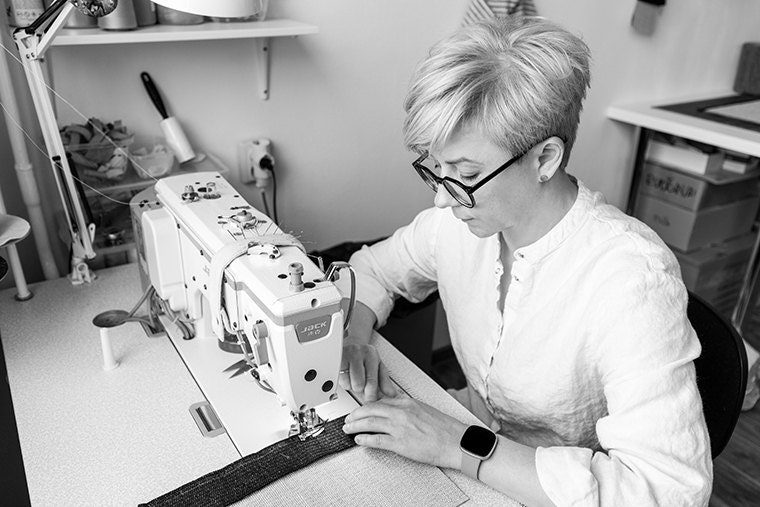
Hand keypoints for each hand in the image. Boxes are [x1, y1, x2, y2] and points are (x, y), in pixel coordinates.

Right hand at [340, 342, 397, 401]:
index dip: (371, 395)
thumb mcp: (377, 366)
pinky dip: (343, 382)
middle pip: (359, 384)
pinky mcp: (336, 360)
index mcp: (371, 354)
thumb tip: (391, 394)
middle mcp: (359, 352)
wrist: (350, 344)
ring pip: (349, 384)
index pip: (372, 381)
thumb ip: (384, 381)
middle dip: (360, 390)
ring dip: (351, 385)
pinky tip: (346, 375)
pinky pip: (339, 380)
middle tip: (361, 385)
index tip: (370, 400)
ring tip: (353, 377)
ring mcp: (346, 355)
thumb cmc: (364, 357)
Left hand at [342, 397, 466, 469]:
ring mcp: (400, 428)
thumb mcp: (424, 409)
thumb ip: (408, 407)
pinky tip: (358, 440)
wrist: (457, 442)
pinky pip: (377, 440)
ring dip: (355, 425)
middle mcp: (402, 412)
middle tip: (348, 418)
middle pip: (370, 409)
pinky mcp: (400, 443)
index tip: (359, 409)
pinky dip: (364, 439)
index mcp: (408, 403)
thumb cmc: (445, 429)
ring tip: (347, 428)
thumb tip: (395, 406)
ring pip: (370, 423)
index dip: (365, 405)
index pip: (380, 401)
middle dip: (355, 414)